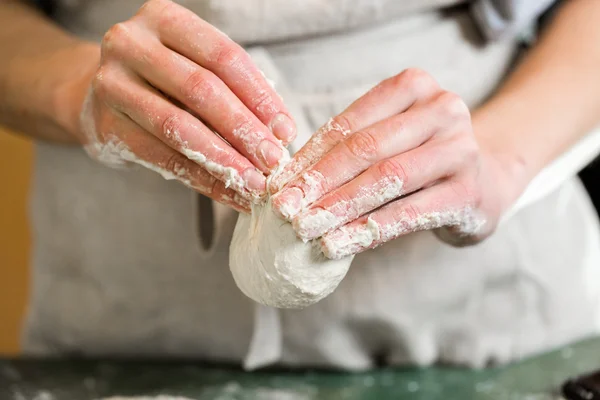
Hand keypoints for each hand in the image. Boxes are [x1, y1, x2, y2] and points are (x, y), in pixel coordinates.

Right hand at [75, 0, 295, 212]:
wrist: (96, 95)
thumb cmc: (162, 81)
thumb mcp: (193, 68)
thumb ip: (231, 90)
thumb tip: (278, 134)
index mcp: (163, 18)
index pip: (224, 57)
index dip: (260, 97)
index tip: (285, 130)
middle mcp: (132, 43)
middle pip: (202, 90)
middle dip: (244, 130)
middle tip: (272, 160)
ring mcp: (112, 83)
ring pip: (178, 126)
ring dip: (223, 159)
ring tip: (254, 182)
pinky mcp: (105, 125)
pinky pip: (161, 157)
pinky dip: (200, 179)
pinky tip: (227, 192)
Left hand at [270, 69, 521, 258]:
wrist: (484, 181)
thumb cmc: (420, 158)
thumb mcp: (388, 140)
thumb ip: (348, 150)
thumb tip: (288, 181)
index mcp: (415, 86)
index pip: (350, 123)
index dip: (309, 156)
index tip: (277, 184)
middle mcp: (443, 109)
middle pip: (366, 149)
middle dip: (319, 183)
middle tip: (285, 210)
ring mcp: (461, 149)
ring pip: (387, 179)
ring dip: (339, 208)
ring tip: (306, 229)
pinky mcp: (469, 191)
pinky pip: (410, 214)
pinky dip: (369, 231)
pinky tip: (339, 244)